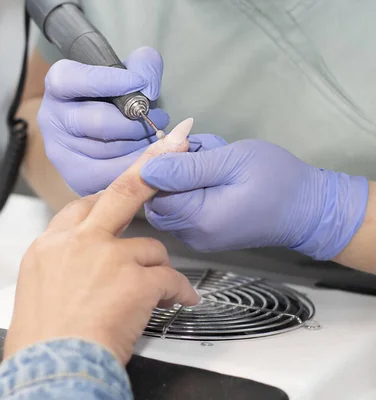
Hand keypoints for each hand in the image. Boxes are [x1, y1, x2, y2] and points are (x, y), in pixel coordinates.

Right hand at [5, 119, 200, 363]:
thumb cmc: (42, 341)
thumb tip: (79, 266)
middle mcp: (77, 243)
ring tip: (160, 291)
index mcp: (50, 246)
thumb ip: (61, 266)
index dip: (105, 197)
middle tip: (173, 144)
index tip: (120, 188)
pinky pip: (169, 278)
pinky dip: (178, 291)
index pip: (81, 207)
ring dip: (157, 268)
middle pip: (119, 192)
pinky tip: (180, 300)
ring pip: (149, 247)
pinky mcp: (134, 280)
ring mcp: (107, 257)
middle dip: (149, 165)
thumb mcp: (37, 293)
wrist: (49, 368)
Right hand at [37, 46, 168, 195]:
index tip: (141, 83)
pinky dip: (138, 166)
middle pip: (99, 122)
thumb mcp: (127, 70)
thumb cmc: (115, 96)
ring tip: (157, 137)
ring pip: (109, 150)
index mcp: (58, 84)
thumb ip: (143, 64)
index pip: (75, 80)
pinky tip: (151, 157)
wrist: (101, 130)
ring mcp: (60, 151)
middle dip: (137, 122)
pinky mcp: (76, 176)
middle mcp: (51, 118)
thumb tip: (148, 87)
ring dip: (142, 145)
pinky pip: (112, 174)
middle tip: (160, 118)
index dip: (110, 81)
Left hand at [140, 139, 368, 259]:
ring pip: (168, 201)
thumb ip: (187, 166)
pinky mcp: (204, 234)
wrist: (309, 210)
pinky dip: (191, 188)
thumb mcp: (232, 162)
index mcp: (198, 220)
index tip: (185, 145)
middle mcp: (191, 236)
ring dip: (182, 177)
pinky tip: (214, 175)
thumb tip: (148, 168)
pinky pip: (183, 208)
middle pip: (155, 199)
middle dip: (171, 170)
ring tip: (212, 160)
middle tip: (200, 151)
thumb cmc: (277, 180)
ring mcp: (197, 238)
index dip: (160, 165)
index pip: (151, 193)